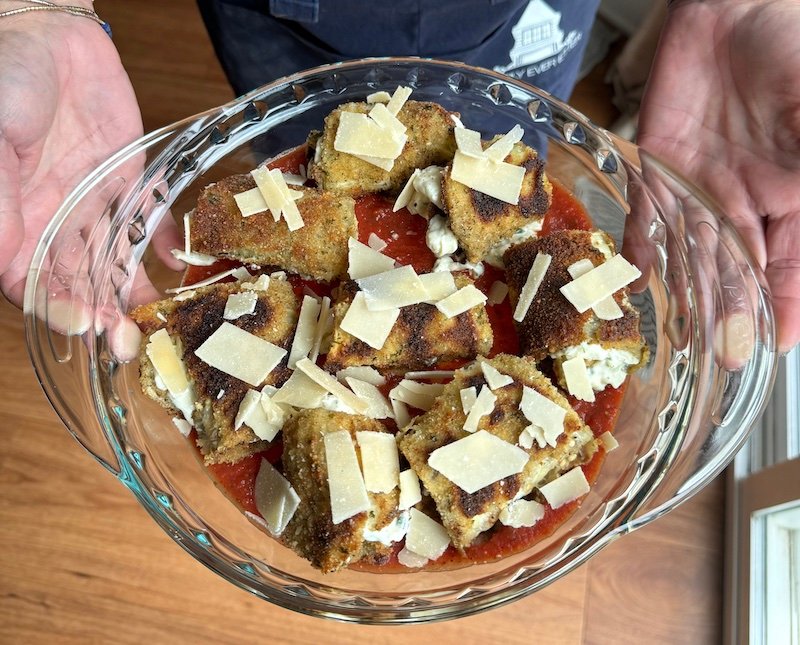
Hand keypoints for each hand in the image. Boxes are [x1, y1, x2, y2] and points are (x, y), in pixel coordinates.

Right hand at [0, 10, 180, 357]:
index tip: (88, 328)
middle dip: (101, 315)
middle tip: (132, 340)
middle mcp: (54, 221)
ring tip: (158, 317)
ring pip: (113, 261)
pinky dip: (162, 245)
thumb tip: (4, 263)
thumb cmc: (4, 80)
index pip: (33, 283)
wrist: (48, 37)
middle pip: (77, 283)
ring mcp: (92, 204)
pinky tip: (180, 266)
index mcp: (14, 220)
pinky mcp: (128, 183)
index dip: (57, 309)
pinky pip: (146, 222)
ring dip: (133, 292)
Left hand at [637, 0, 799, 352]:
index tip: (780, 342)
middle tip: (727, 357)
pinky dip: (644, 244)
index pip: (793, 262)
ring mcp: (703, 186)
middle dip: (736, 311)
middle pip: (742, 266)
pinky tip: (641, 278)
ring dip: (691, 292)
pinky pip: (650, 213)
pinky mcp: (661, 167)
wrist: (735, 7)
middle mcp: (749, 199)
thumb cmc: (793, 51)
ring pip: (697, 250)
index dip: (787, 302)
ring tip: (683, 337)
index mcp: (796, 193)